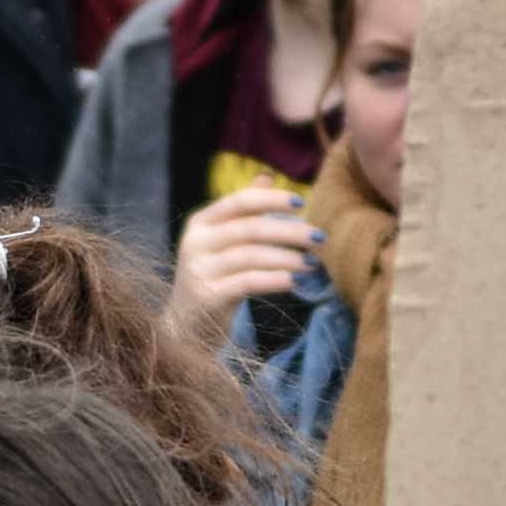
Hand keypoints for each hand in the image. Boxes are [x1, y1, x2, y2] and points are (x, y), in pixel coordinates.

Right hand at [163, 184, 322, 336]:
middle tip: (319, 238)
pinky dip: (273, 279)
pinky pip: (246, 283)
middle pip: (250, 228)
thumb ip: (243, 213)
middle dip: (289, 232)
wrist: (185, 329)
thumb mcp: (223, 243)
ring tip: (312, 263)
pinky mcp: (206, 296)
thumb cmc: (213, 280)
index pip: (240, 201)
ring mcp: (198, 270)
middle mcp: (195, 242)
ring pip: (250, 256)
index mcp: (201, 223)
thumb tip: (267, 177)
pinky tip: (293, 281)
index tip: (302, 204)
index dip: (272, 200)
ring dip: (286, 257)